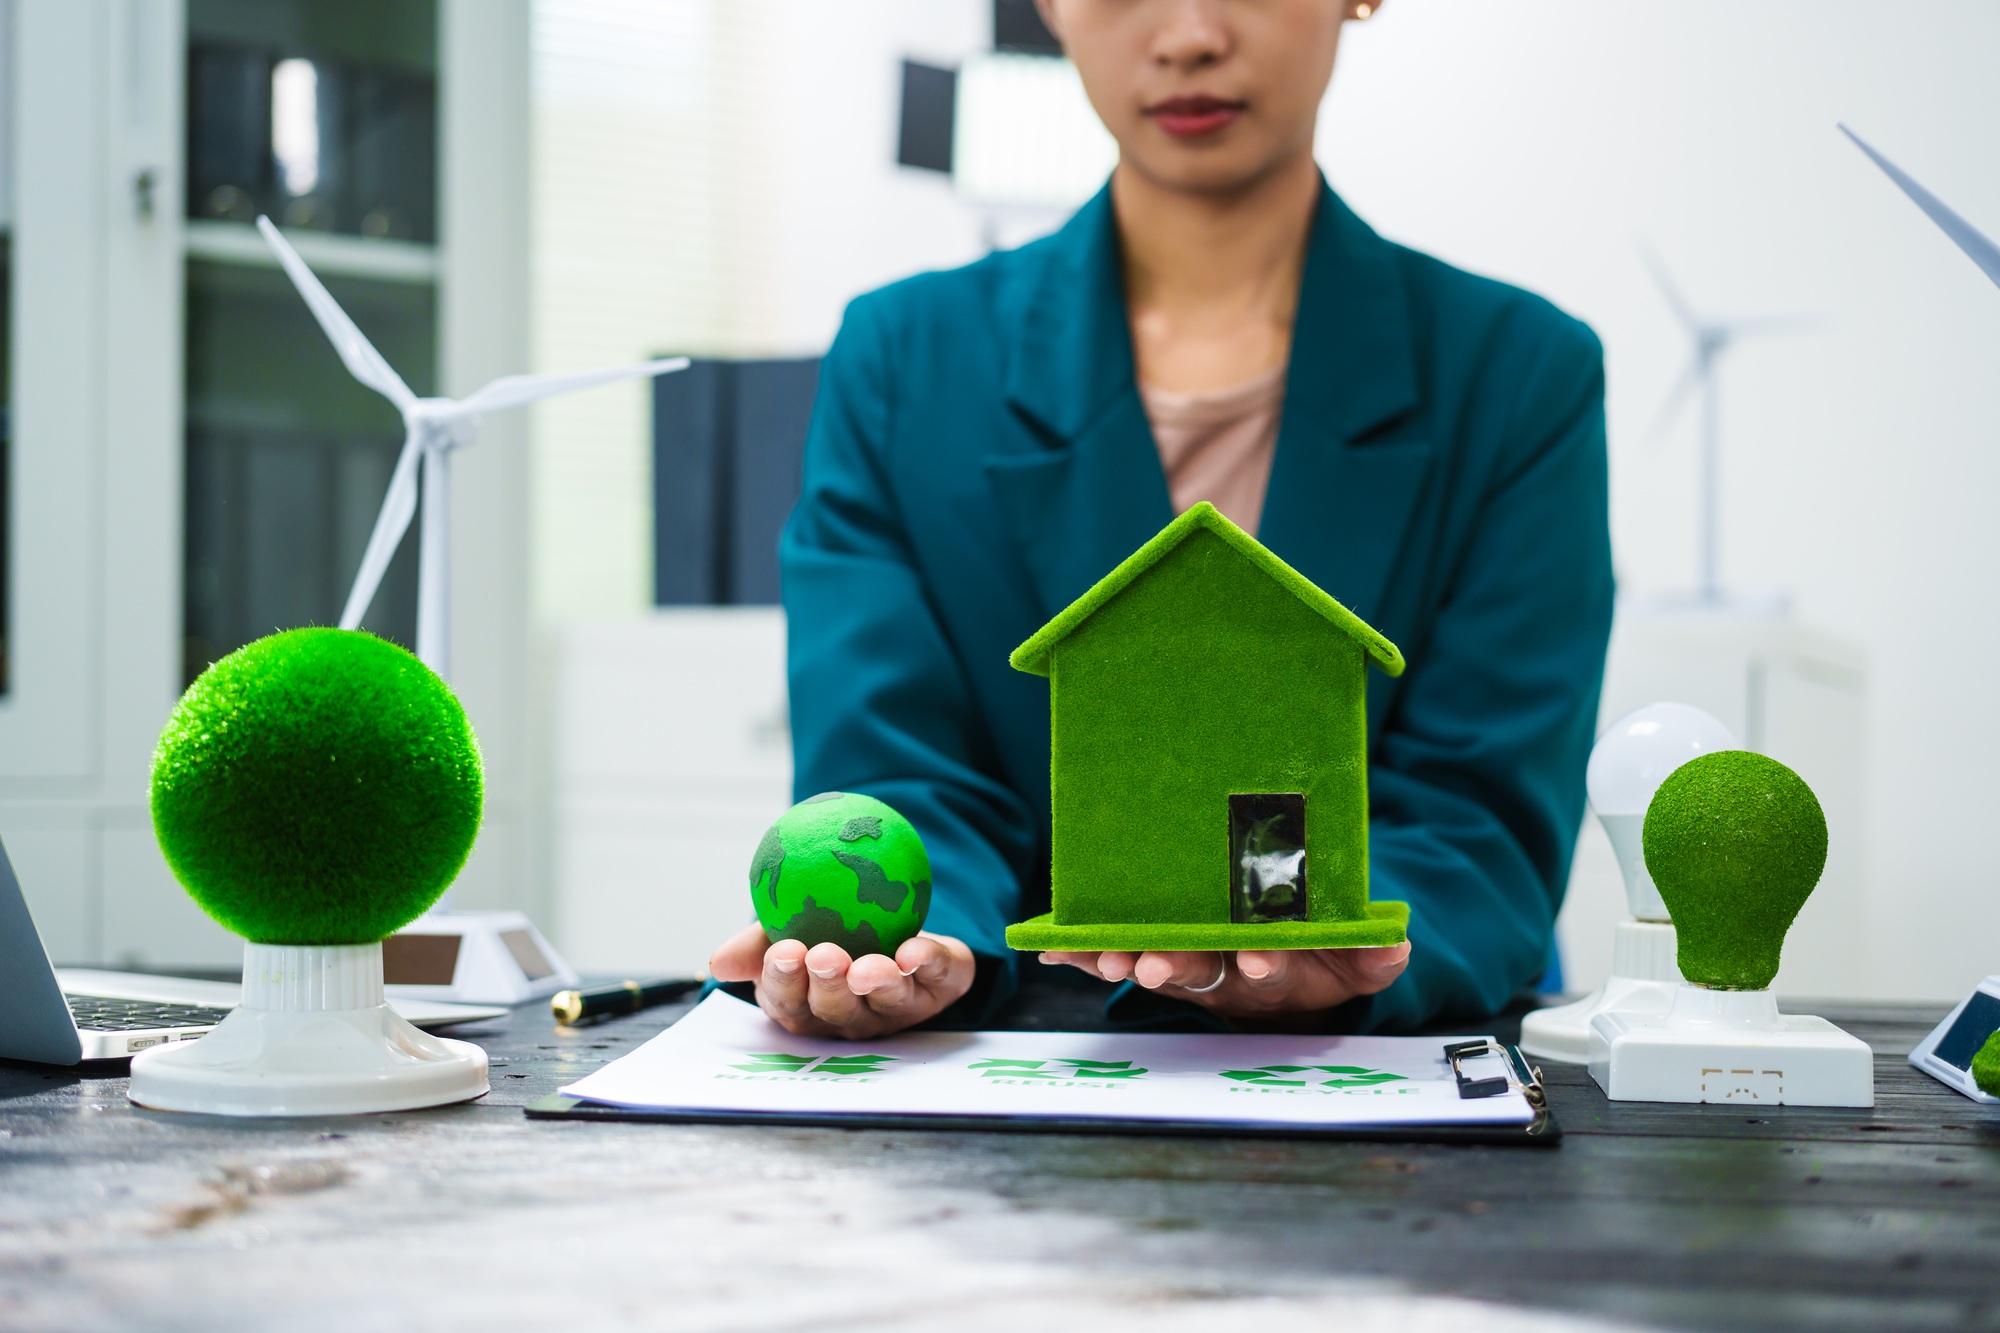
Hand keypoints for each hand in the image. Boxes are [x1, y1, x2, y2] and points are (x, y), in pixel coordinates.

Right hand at [708, 923, 976, 1038]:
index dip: (784, 982)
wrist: (893, 919)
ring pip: (888, 1002)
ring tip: (869, 967)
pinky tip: (916, 951)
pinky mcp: (939, 986)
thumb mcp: (785, 930)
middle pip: (838, 1010)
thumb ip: (755, 945)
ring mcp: (898, 1006)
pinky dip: (929, 963)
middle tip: (825, 958)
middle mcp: (853, 1015)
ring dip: (878, 983)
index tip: (783, 952)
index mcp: (808, 1005)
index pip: (789, 1003)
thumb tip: (718, 962)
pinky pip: (937, 976)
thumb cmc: (828, 932)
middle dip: (830, 986)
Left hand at [1039, 943, 1409, 1020]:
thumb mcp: (1357, 960)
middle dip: (1175, 966)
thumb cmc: (1322, 955)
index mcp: (1271, 965)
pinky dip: (1083, 953)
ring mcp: (1184, 964)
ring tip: (1104, 959)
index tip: (1260, 961)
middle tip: (1154, 966)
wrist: (1289, 964)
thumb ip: (1373, 954)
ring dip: (1123, 960)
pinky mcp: (1149, 950)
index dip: (1263, 964)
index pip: (1266, 966)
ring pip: (1149, 962)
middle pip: (1197, 969)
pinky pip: (1111, 952)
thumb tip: (1396, 946)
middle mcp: (1221, 970)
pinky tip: (1056, 949)